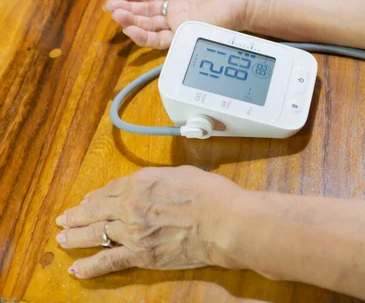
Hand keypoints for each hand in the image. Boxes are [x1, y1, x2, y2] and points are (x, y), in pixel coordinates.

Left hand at [55, 166, 243, 277]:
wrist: (223, 222)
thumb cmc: (211, 194)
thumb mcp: (182, 174)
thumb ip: (160, 180)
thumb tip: (154, 186)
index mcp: (140, 182)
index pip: (111, 189)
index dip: (97, 196)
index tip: (89, 200)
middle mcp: (129, 205)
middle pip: (95, 211)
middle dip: (77, 215)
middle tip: (64, 218)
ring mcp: (132, 232)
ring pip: (96, 234)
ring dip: (75, 236)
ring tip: (62, 237)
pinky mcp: (141, 255)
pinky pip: (109, 261)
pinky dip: (90, 266)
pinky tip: (76, 269)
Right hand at [103, 0, 257, 48]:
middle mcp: (181, 12)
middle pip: (148, 13)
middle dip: (128, 10)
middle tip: (110, 7)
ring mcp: (183, 24)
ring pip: (150, 27)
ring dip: (131, 22)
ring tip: (115, 15)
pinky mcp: (186, 34)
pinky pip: (161, 39)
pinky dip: (144, 36)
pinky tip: (129, 29)